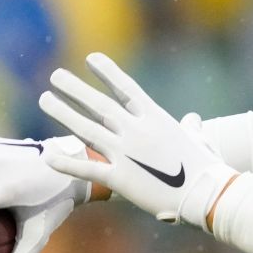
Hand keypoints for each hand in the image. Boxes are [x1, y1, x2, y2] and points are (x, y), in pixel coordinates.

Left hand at [37, 52, 235, 230]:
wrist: (205, 194)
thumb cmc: (207, 166)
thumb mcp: (201, 140)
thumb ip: (192, 128)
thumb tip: (192, 120)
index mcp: (157, 118)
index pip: (127, 89)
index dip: (108, 73)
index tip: (91, 58)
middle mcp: (137, 131)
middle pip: (100, 105)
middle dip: (76, 88)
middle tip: (56, 76)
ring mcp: (126, 153)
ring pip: (87, 129)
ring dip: (64, 113)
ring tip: (45, 99)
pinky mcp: (120, 179)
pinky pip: (87, 169)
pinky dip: (67, 162)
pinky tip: (49, 156)